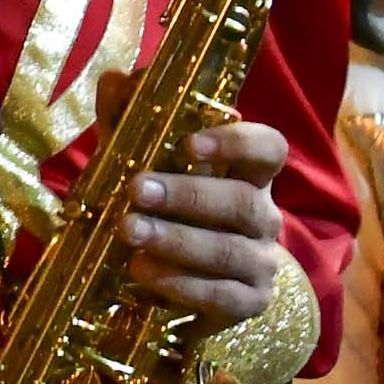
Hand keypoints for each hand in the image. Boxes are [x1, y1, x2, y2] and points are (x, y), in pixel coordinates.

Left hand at [123, 116, 296, 327]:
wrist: (187, 284)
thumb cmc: (167, 211)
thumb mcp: (144, 163)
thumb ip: (130, 122)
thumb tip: (116, 80)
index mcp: (247, 174)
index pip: (268, 149)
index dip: (236, 143)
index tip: (189, 144)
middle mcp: (262, 215)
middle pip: (242, 201)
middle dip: (187, 195)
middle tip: (136, 189)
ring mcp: (259, 262)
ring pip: (229, 250)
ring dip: (177, 240)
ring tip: (129, 231)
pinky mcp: (247, 303)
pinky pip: (221, 296)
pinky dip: (180, 284)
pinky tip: (143, 272)